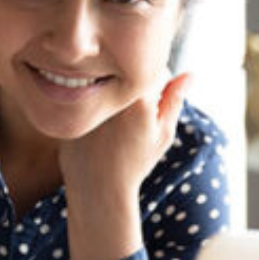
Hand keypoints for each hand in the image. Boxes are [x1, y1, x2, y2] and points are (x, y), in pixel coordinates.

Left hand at [58, 71, 192, 197]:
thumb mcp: (162, 133)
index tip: (150, 109)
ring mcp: (86, 97)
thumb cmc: (135, 162)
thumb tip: (190, 74)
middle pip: (127, 72)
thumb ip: (174, 100)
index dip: (156, 88)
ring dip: (111, 90)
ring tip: (113, 123)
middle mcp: (111, 93)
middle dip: (132, 87)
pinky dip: (90, 101)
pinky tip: (97, 127)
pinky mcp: (67, 103)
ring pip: (105, 78)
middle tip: (129, 117)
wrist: (99, 188)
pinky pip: (83, 89)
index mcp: (139, 98)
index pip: (153, 70)